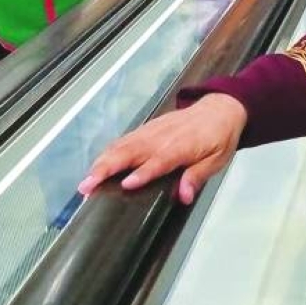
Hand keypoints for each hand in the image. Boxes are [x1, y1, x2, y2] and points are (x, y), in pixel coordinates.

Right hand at [78, 93, 247, 205]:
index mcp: (181, 146)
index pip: (159, 161)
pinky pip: (124, 140)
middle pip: (131, 152)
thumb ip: (197, 176)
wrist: (220, 108)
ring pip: (122, 145)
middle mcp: (162, 137)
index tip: (126, 184)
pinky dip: (108, 152)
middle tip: (87, 187)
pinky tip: (96, 166)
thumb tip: (184, 196)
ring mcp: (152, 131)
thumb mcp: (217, 159)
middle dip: (107, 169)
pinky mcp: (147, 128)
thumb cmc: (219, 137)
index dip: (143, 173)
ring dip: (102, 162)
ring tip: (85, 181)